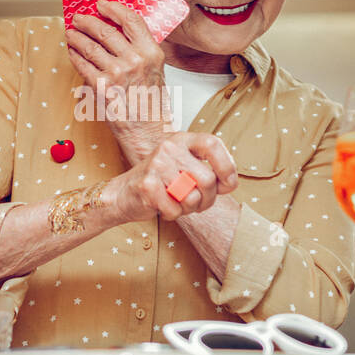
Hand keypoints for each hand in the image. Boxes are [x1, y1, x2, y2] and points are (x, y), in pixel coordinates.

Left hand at [65, 0, 170, 163]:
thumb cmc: (150, 104)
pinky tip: (72, 52)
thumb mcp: (156, 70)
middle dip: (87, 22)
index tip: (101, 5)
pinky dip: (74, 56)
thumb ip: (140, 50)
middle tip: (78, 19)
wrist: (147, 132)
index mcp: (152, 53)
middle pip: (105, 30)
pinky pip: (82, 65)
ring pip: (90, 46)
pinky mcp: (101, 87)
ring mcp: (117, 73)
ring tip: (71, 34)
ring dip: (76, 37)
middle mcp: (135, 60)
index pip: (131, 20)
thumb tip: (117, 30)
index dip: (113, 8)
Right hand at [107, 132, 237, 222]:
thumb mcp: (186, 168)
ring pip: (193, 197)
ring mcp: (156, 165)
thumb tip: (229, 182)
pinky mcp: (147, 184)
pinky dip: (173, 215)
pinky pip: (175, 209)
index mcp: (183, 140)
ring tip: (178, 202)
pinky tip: (163, 206)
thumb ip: (208, 170)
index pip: (213, 144)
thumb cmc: (161, 182)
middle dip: (208, 199)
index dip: (227, 166)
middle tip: (198, 202)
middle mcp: (169, 147)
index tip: (228, 183)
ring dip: (190, 208)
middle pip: (207, 179)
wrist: (125, 193)